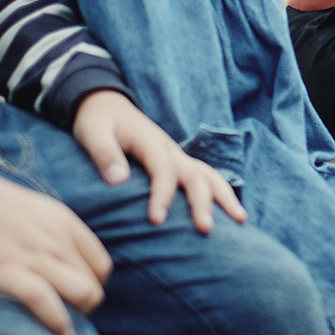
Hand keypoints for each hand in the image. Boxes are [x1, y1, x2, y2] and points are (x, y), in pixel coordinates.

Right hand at [0, 163, 110, 334]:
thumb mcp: (35, 212)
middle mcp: (55, 239)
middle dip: (87, 306)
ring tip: (64, 329)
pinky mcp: (5, 270)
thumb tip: (66, 265)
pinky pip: (44, 300)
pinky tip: (58, 334)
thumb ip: (54, 235)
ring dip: (77, 317)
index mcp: (64, 223)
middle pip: (94, 284)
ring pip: (82, 292)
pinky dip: (56, 321)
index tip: (76, 298)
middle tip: (68, 317)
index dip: (94, 287)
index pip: (101, 266)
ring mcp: (32, 255)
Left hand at [72, 90, 247, 232]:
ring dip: (225, 196)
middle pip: (195, 174)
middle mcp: (170, 149)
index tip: (156, 220)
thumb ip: (105, 155)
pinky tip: (231, 212)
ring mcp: (177, 156)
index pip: (163, 169)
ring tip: (240, 220)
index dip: (162, 194)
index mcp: (151, 142)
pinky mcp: (178, 163)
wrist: (107, 104)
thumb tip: (119, 181)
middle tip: (205, 229)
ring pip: (209, 174)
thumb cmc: (98, 122)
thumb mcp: (93, 134)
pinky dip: (220, 192)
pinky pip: (205, 177)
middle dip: (202, 202)